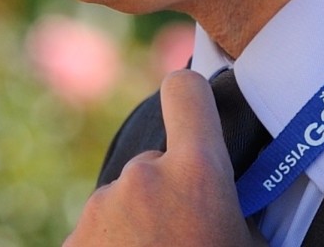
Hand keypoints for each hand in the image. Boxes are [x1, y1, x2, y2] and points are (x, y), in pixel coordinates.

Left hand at [64, 70, 264, 246]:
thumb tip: (240, 186)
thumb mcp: (250, 241)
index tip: (194, 110)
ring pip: (125, 198)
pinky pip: (99, 228)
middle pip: (154, 161)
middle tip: (185, 231)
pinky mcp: (73, 236)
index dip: (190, 97)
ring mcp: (102, 207)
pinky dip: (113, 243)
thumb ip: (237, 199)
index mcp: (197, 174)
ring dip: (139, 219)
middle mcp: (143, 178)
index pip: (186, 92)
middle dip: (166, 189)